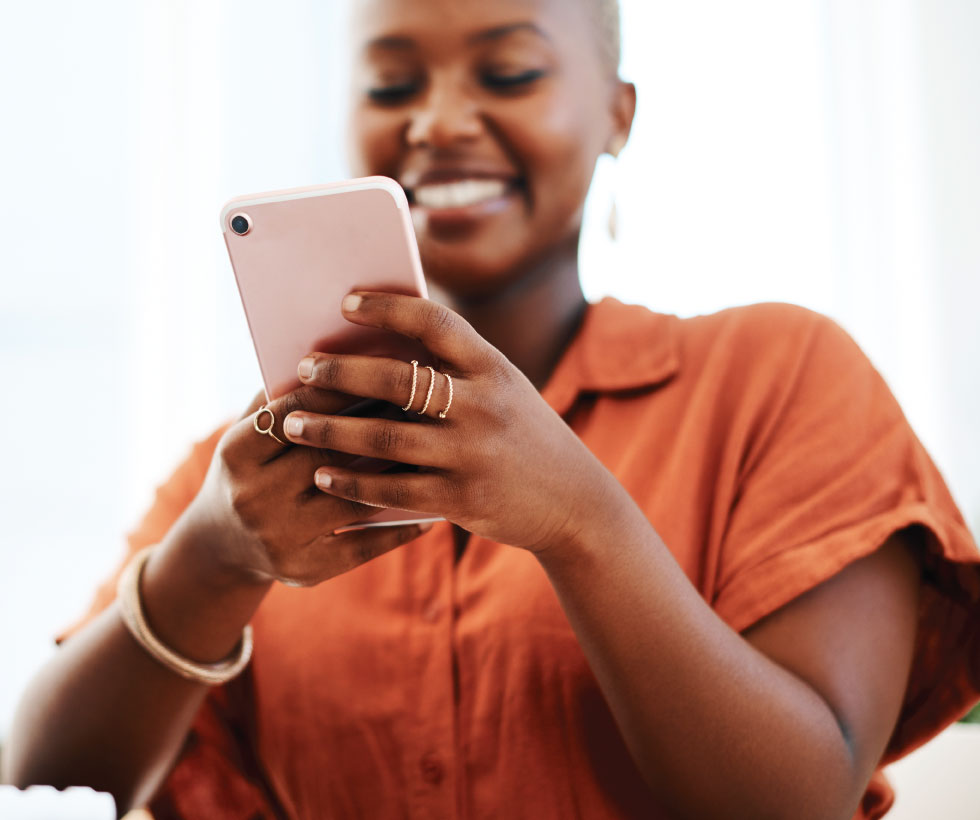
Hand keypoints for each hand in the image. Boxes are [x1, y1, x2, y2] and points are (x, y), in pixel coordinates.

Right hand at [175, 383, 433, 588]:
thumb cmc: (252, 469)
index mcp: (236, 454)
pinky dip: (400, 529)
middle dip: (376, 425)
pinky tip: (432, 512)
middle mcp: (253, 498)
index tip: (382, 364)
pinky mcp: (304, 570)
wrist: (219, 545)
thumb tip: (339, 356)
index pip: (294, 411)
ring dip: (397, 475)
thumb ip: (283, 398)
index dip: (338, 388)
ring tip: (435, 452)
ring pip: (352, 498)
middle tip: (420, 403)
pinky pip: (363, 546)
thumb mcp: (250, 432)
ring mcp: (278, 537)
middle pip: (327, 454)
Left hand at [281, 292, 623, 553]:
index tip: (346, 302)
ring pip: (385, 438)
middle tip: (303, 370)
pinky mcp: (462, 498)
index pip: (436, 322)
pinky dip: (353, 483)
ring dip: (331, 431)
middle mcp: (484, 405)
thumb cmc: (524, 437)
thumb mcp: (504, 390)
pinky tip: (325, 475)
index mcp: (493, 368)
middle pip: (397, 380)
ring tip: (293, 427)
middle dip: (341, 374)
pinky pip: (393, 489)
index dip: (387, 307)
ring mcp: (472, 453)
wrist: (574, 501)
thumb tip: (376, 349)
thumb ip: (456, 370)